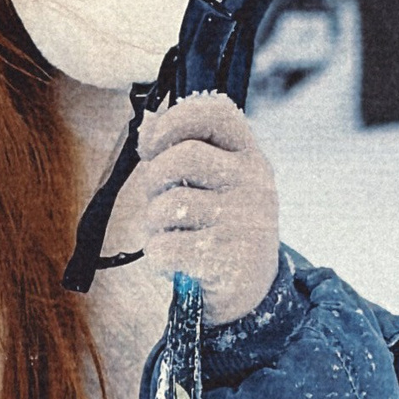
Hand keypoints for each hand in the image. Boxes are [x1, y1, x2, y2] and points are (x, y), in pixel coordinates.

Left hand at [123, 91, 280, 325]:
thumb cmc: (222, 223)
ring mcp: (243, 222)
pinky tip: (174, 260)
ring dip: (153, 223)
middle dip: (153, 179)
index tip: (152, 145)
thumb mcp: (218, 180)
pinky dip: (157, 256)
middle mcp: (253, 182)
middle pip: (182, 157)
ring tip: (169, 232)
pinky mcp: (227, 260)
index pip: (215, 113)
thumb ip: (186, 149)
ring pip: (167, 206)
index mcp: (249, 155)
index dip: (174, 121)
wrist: (253, 286)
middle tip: (156, 198)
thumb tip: (144, 127)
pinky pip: (164, 247)